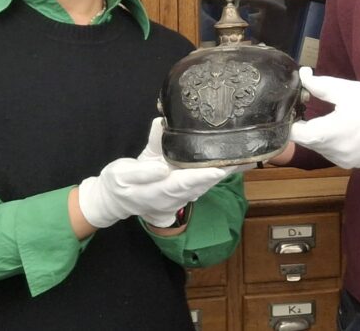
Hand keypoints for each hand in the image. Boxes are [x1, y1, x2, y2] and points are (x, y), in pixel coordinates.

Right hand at [77, 119, 234, 227]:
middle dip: (221, 173)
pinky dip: (219, 174)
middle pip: (200, 185)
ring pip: (205, 185)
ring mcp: (179, 197)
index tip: (217, 169)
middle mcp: (171, 197)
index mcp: (155, 191)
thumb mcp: (121, 173)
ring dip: (225, 174)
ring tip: (244, 159)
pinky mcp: (184, 192)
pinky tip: (236, 163)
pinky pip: (204, 184)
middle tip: (241, 159)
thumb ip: (142, 170)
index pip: (181, 183)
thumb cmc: (118, 183)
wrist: (115, 201)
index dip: (200, 177)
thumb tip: (161, 165)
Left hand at [287, 68, 359, 168]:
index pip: (293, 134)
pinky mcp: (345, 164)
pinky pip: (329, 153)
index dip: (290, 121)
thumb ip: (321, 85)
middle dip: (304, 126)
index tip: (294, 109)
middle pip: (304, 140)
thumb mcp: (348, 90)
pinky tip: (343, 131)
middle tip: (312, 110)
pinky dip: (330, 143)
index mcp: (327, 132)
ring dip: (317, 134)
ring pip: (316, 147)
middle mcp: (329, 151)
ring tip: (332, 120)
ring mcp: (337, 160)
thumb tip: (303, 75)